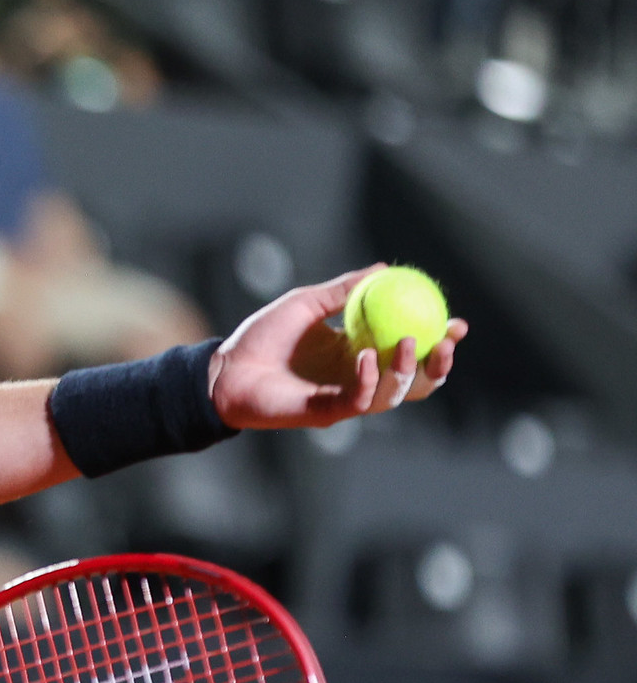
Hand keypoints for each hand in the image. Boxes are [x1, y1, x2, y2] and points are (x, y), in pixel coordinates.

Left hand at [208, 264, 467, 430]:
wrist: (225, 369)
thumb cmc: (261, 336)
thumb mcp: (306, 302)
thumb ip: (344, 289)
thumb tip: (384, 268)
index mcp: (360, 351)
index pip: (409, 349)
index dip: (438, 339)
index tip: (456, 322)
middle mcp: (359, 378)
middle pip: (415, 380)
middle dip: (439, 364)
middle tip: (447, 340)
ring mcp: (345, 398)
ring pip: (395, 394)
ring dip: (408, 370)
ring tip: (409, 343)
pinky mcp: (327, 414)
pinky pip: (359, 400)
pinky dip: (369, 379)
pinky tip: (368, 357)